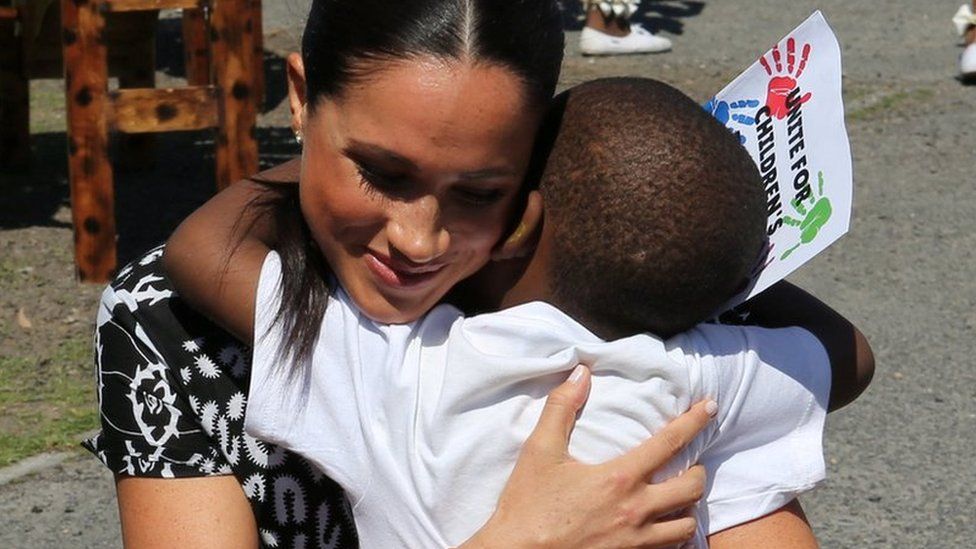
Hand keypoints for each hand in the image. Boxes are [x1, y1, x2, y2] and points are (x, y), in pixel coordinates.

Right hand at [463, 366, 716, 548]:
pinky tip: (663, 527)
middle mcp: (636, 510)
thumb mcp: (540, 451)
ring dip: (687, 507)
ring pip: (687, 524)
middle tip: (688, 462)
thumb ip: (561, 408)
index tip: (710, 407)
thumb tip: (581, 373)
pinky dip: (674, 536)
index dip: (694, 421)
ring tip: (677, 497)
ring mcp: (637, 541)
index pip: (670, 442)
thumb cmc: (528, 505)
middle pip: (692, 487)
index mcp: (619, 478)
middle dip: (697, 470)